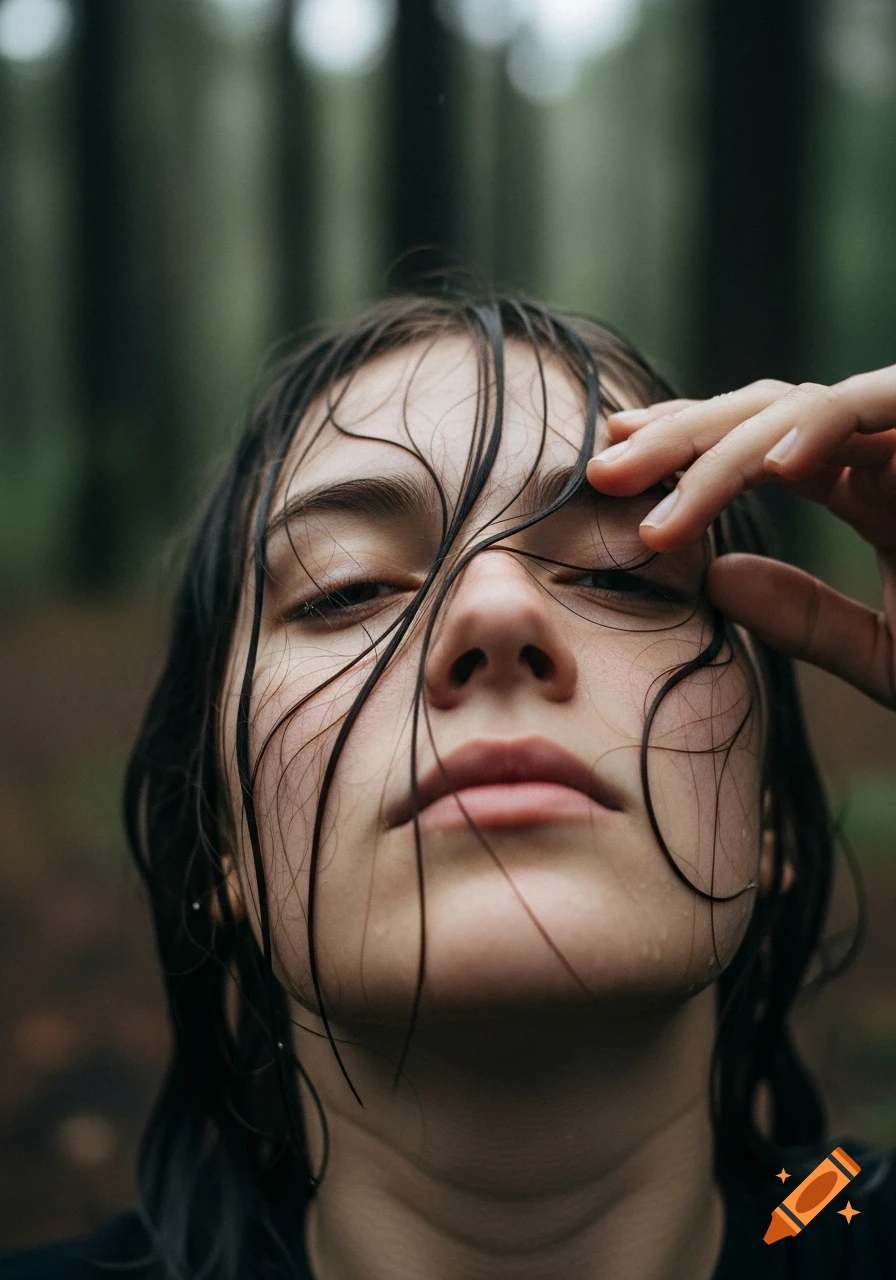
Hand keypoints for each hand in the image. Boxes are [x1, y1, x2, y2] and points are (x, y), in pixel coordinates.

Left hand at [585, 373, 895, 708]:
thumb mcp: (886, 652)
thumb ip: (809, 619)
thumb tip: (718, 581)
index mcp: (865, 490)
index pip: (758, 450)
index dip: (683, 455)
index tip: (614, 477)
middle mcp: (882, 453)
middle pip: (760, 418)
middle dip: (674, 439)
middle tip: (600, 471)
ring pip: (796, 406)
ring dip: (712, 441)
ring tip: (640, 478)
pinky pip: (873, 406)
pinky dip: (818, 427)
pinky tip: (771, 468)